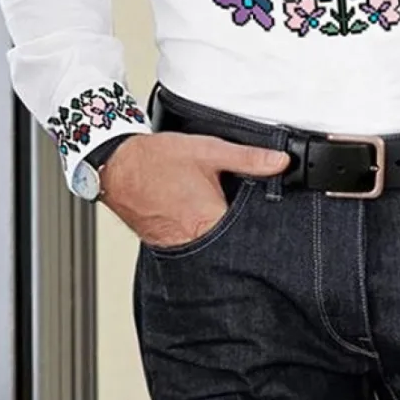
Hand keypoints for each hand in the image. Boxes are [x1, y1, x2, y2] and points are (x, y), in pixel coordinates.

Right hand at [98, 132, 289, 247]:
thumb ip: (248, 158)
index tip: (273, 222)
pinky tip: (200, 213)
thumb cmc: (158, 160)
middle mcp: (196, 242)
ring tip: (216, 209)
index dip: (264, 227)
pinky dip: (202, 232)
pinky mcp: (169, 246)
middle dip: (243, 231)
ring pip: (215, 246)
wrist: (118, 167)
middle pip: (233, 244)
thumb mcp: (210, 151)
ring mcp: (181, 248)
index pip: (250, 235)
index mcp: (210, 222)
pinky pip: (196, 244)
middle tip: (242, 210)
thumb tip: (280, 162)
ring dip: (222, 233)